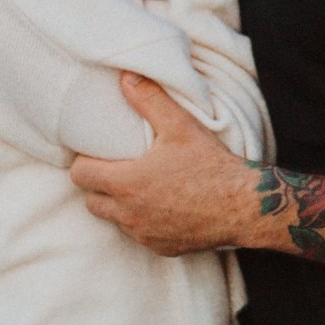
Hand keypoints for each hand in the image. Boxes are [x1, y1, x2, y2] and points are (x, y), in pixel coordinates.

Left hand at [70, 71, 259, 255]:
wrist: (243, 207)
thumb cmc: (211, 166)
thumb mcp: (180, 126)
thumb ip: (149, 99)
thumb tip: (126, 77)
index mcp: (127, 183)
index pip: (80, 175)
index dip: (83, 162)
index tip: (94, 153)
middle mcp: (129, 214)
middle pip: (91, 201)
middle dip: (96, 185)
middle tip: (114, 167)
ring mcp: (144, 235)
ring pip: (114, 220)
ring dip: (118, 205)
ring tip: (136, 185)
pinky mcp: (161, 248)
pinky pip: (139, 235)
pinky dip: (142, 221)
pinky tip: (160, 205)